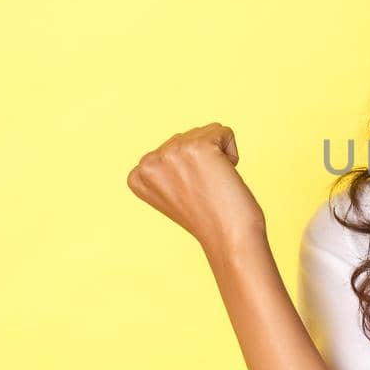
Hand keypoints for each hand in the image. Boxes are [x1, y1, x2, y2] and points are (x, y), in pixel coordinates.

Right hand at [127, 122, 266, 248]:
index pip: (171, 147)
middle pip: (188, 136)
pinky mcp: (198, 147)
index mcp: (137, 175)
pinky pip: (225, 132)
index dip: (189, 169)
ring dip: (218, 157)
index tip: (189, 195)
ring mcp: (171, 153)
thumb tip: (175, 144)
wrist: (228, 238)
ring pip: (206, 131)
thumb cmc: (209, 218)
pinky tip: (225, 179)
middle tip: (204, 192)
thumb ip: (166, 168)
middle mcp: (149, 162)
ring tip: (213, 186)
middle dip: (204, 161)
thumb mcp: (173, 192)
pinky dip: (232, 154)